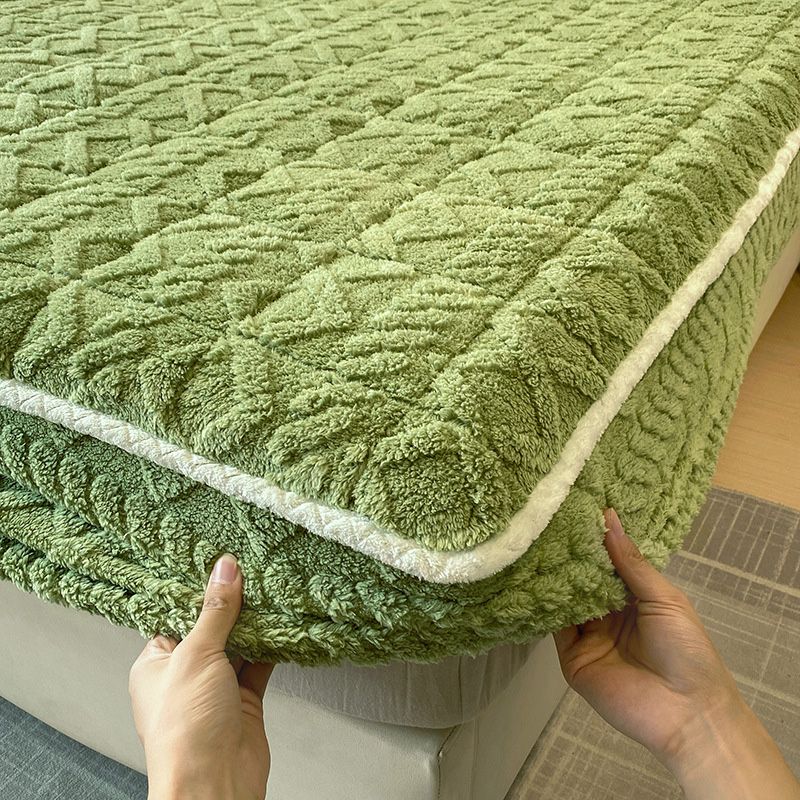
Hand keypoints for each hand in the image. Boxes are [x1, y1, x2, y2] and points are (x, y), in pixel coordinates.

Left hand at [129, 554, 273, 799]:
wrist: (214, 785)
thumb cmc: (185, 730)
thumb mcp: (196, 655)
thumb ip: (214, 611)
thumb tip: (224, 569)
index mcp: (156, 663)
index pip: (177, 615)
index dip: (198, 590)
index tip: (220, 562)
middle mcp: (184, 674)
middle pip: (211, 628)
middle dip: (232, 604)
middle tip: (252, 569)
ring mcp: (215, 689)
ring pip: (238, 645)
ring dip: (254, 624)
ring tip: (271, 589)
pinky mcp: (243, 701)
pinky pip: (258, 665)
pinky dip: (271, 646)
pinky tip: (282, 625)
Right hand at [553, 509, 799, 799]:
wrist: (687, 712)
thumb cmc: (686, 650)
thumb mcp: (664, 598)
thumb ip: (631, 562)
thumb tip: (608, 518)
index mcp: (634, 599)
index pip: (607, 564)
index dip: (594, 541)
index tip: (575, 510)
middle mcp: (607, 615)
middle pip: (582, 581)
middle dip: (569, 556)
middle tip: (546, 521)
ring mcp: (587, 637)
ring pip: (565, 601)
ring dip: (553, 577)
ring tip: (533, 542)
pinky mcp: (571, 659)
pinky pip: (554, 628)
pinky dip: (545, 606)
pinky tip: (533, 579)